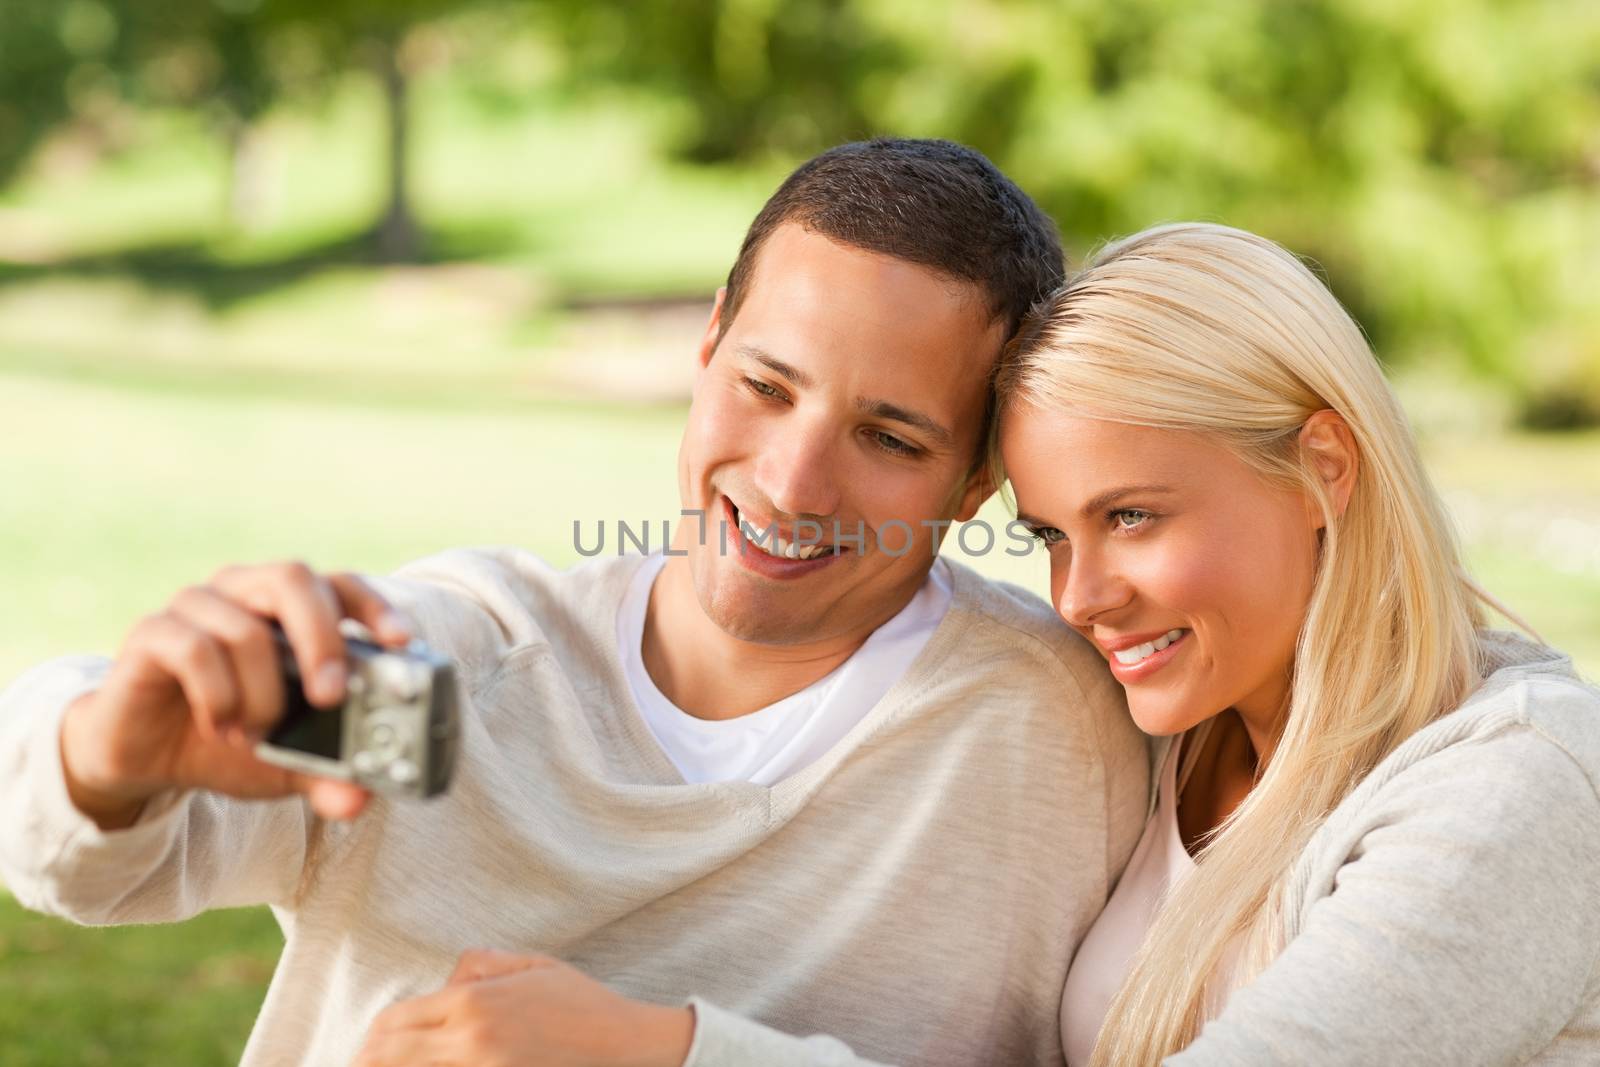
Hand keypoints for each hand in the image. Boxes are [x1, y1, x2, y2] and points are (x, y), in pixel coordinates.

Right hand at [59, 560, 412, 828]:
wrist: (145, 757)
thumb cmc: (228, 741)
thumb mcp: (286, 766)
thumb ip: (327, 776)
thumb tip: (360, 799)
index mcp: (290, 610)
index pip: (341, 585)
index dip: (375, 607)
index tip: (402, 642)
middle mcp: (246, 592)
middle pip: (294, 578)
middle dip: (323, 639)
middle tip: (332, 696)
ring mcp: (197, 606)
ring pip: (246, 629)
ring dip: (261, 693)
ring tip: (256, 734)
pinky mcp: (153, 632)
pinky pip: (194, 649)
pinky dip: (217, 696)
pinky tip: (219, 727)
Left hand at [352, 949, 694, 1066]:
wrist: (621, 1042)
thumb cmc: (579, 1001)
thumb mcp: (530, 964)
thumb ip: (480, 964)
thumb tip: (445, 979)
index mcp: (472, 1001)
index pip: (394, 1022)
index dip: (373, 1038)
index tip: (369, 1047)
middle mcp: (469, 1039)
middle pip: (392, 1056)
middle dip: (371, 1062)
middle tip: (364, 1064)